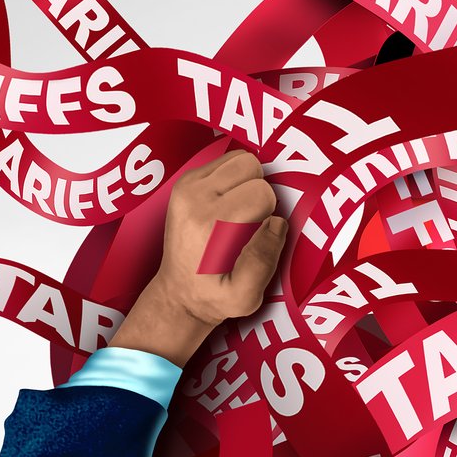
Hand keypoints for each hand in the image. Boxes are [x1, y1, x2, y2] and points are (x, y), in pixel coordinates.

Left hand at [105, 147, 286, 365]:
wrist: (179, 294)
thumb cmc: (214, 296)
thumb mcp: (244, 297)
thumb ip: (264, 263)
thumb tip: (276, 222)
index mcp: (207, 223)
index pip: (262, 193)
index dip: (268, 215)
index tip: (253, 238)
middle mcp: (192, 197)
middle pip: (251, 166)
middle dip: (260, 193)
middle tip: (248, 224)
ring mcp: (186, 186)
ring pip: (241, 159)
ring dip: (249, 182)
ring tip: (240, 213)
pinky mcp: (186, 181)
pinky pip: (227, 161)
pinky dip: (236, 179)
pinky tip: (229, 205)